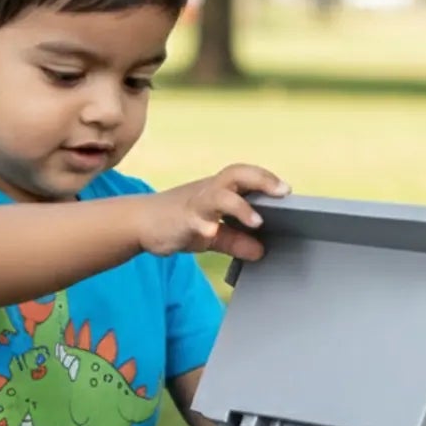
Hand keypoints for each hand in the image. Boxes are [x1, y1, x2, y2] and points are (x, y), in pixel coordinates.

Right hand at [138, 164, 289, 260]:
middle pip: (237, 174)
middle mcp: (209, 191)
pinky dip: (205, 226)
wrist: (138, 222)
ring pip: (220, 195)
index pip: (246, 176)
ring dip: (240, 206)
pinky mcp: (181, 219)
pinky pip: (195, 220)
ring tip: (257, 222)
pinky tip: (211, 233)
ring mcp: (195, 204)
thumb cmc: (177, 222)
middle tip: (282, 192)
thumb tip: (260, 251)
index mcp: (220, 190)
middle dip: (262, 180)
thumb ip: (235, 240)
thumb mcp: (212, 234)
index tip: (286, 190)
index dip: (267, 179)